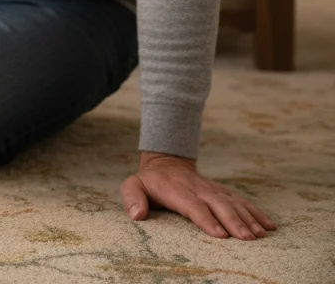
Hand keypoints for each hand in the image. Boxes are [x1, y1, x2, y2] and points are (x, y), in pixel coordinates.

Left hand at [120, 151, 275, 238]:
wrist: (165, 163)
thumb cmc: (148, 182)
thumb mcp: (132, 186)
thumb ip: (132, 199)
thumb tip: (137, 215)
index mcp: (176, 190)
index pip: (193, 206)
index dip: (207, 219)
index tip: (220, 234)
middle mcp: (198, 189)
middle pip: (219, 205)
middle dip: (234, 222)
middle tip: (246, 239)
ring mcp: (213, 189)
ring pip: (234, 203)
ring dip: (249, 219)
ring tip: (261, 235)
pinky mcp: (223, 192)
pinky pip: (242, 201)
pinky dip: (257, 213)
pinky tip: (270, 226)